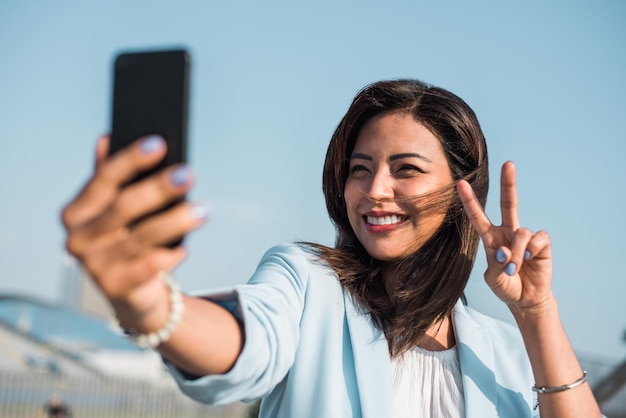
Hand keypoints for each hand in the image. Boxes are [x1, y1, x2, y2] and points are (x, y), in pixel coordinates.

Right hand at [61, 135, 205, 316]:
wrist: (130, 293)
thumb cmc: (124, 241)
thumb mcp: (114, 210)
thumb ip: (110, 177)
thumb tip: (106, 138)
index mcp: (77, 212)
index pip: (104, 178)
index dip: (131, 159)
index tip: (159, 144)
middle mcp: (80, 238)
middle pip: (125, 206)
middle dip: (159, 188)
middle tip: (188, 174)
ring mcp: (96, 266)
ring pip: (144, 236)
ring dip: (177, 221)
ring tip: (203, 210)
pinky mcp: (118, 288)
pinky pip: (152, 265)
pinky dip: (172, 254)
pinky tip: (185, 248)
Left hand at [457, 161, 553, 311]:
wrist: (526, 299)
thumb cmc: (506, 286)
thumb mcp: (494, 279)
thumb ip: (496, 265)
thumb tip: (505, 252)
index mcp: (491, 238)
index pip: (478, 216)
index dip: (470, 200)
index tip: (460, 183)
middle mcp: (507, 232)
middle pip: (509, 203)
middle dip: (508, 183)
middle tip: (509, 163)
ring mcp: (525, 236)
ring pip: (520, 233)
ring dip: (516, 253)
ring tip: (514, 269)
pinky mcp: (541, 243)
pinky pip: (537, 239)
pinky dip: (531, 251)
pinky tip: (530, 261)